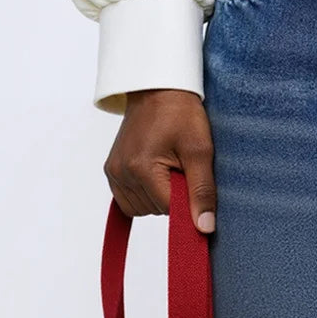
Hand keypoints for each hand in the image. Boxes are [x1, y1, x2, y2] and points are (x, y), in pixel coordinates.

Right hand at [103, 89, 215, 231]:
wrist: (158, 89)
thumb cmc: (181, 114)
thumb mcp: (200, 151)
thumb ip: (202, 191)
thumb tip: (204, 228)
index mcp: (142, 168)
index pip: (169, 210)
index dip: (187, 200)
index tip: (192, 179)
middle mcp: (122, 173)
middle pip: (156, 210)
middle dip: (173, 197)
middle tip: (180, 167)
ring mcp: (114, 172)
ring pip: (143, 209)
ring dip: (159, 197)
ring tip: (167, 167)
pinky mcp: (112, 171)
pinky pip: (129, 202)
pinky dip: (145, 195)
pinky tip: (154, 177)